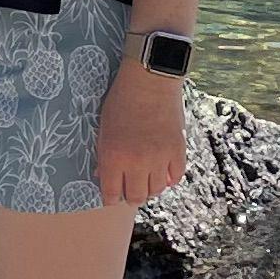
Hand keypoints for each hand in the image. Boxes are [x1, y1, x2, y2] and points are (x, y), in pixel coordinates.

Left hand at [95, 58, 187, 210]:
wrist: (150, 80)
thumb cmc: (121, 100)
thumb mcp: (104, 127)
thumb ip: (103, 155)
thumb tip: (101, 176)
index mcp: (113, 157)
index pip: (111, 195)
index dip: (110, 198)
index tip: (112, 195)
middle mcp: (136, 163)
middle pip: (136, 197)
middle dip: (131, 195)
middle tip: (130, 189)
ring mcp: (159, 158)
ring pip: (156, 190)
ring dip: (150, 187)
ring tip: (146, 178)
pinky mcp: (177, 151)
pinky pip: (175, 177)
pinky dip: (168, 177)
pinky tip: (162, 169)